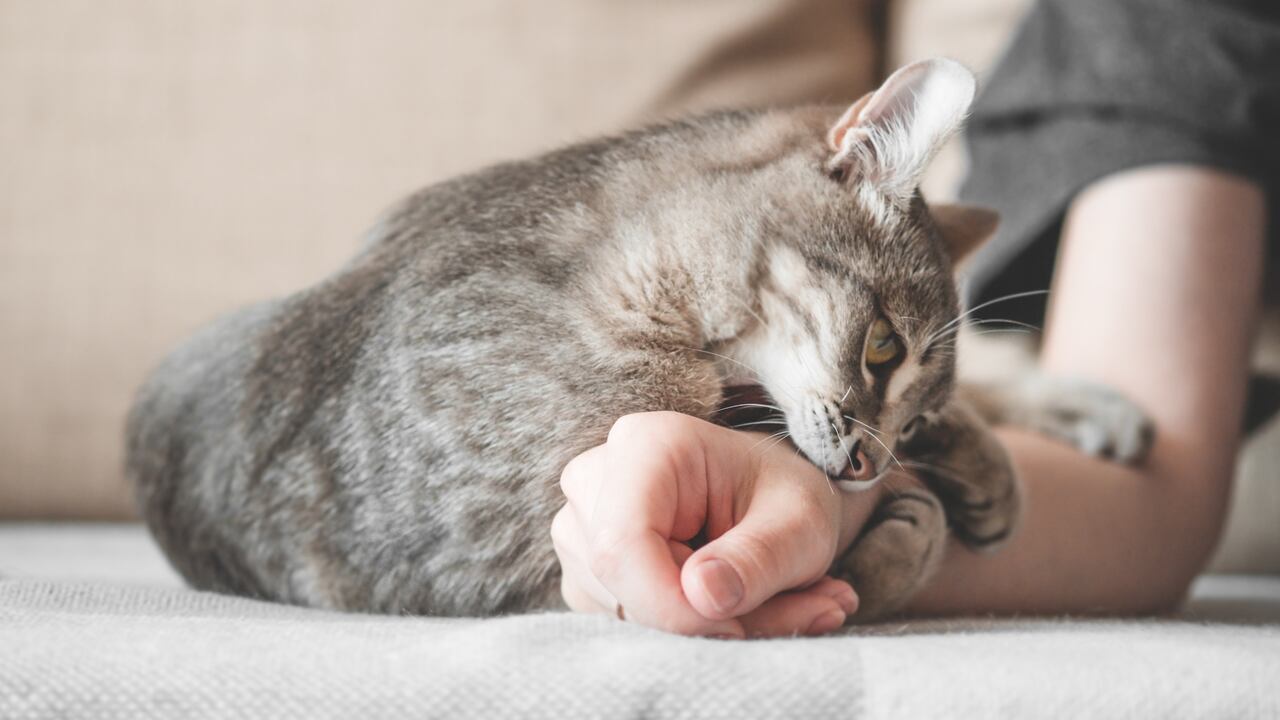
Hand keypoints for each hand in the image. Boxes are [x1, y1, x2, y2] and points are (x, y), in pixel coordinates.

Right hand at [552, 411, 885, 637]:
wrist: (770, 495)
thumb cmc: (785, 497)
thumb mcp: (802, 523)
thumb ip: (758, 558)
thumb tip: (702, 597)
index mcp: (644, 445)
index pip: (622, 547)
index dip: (675, 608)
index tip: (739, 627)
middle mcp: (593, 479)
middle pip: (625, 585)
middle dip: (707, 621)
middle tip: (798, 609)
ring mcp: (580, 526)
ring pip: (626, 613)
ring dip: (707, 628)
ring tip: (771, 600)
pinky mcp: (583, 569)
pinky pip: (624, 623)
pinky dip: (686, 631)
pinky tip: (731, 604)